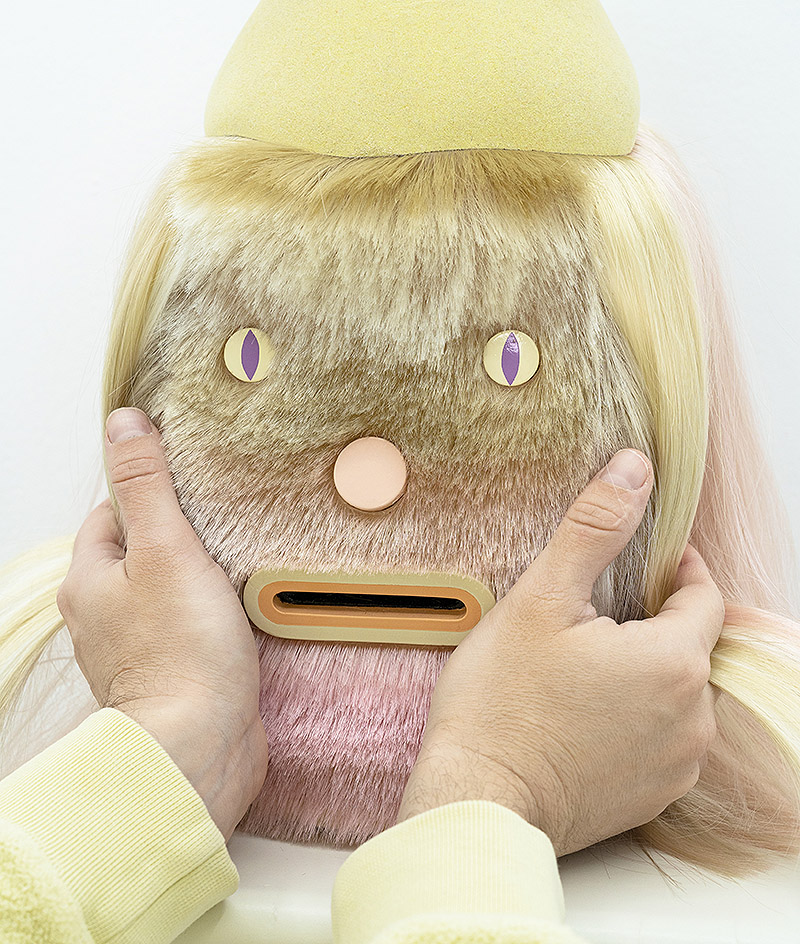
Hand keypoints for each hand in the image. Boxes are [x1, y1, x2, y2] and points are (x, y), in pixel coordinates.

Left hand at [57, 407, 267, 840]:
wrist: (201, 745)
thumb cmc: (182, 652)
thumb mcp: (166, 548)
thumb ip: (146, 485)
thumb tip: (125, 424)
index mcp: (88, 580)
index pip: (110, 514)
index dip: (150, 497)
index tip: (189, 495)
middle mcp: (101, 616)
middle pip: (139, 553)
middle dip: (179, 539)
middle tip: (219, 533)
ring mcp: (133, 648)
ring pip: (164, 591)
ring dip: (196, 580)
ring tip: (232, 572)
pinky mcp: (167, 674)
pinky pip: (184, 627)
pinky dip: (206, 616)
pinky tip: (234, 615)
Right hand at [398, 449, 723, 856]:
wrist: (479, 799)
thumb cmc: (503, 702)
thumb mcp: (542, 599)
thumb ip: (595, 529)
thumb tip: (635, 469)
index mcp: (673, 662)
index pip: (704, 597)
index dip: (679, 570)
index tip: (654, 559)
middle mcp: (692, 718)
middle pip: (691, 646)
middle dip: (657, 621)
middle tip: (599, 614)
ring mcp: (676, 764)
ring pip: (678, 693)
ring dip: (648, 670)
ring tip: (588, 663)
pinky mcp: (654, 797)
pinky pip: (664, 738)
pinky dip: (639, 717)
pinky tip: (588, 711)